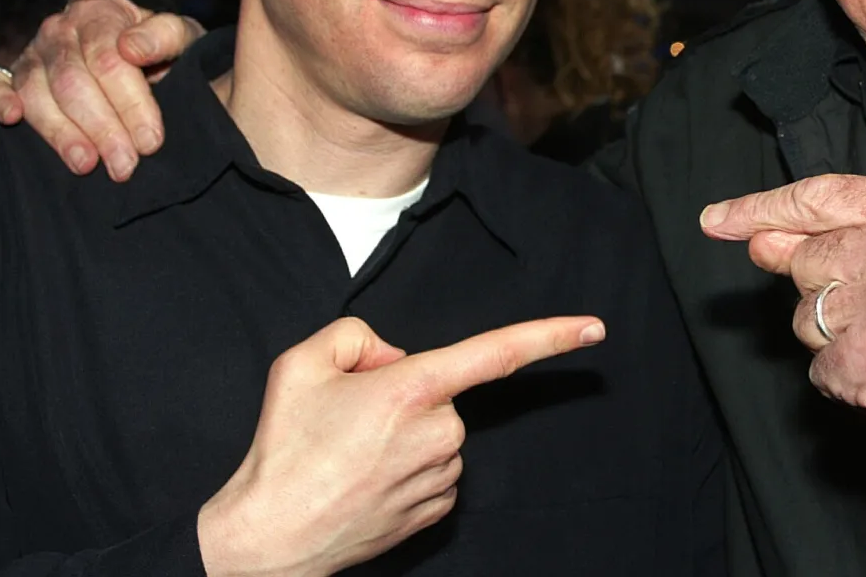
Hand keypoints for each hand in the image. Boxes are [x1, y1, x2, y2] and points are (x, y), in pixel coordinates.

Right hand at [0, 0, 203, 180]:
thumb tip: (133, 47)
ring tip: (86, 165)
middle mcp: (60, 28)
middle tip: (124, 166)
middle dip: (102, 128)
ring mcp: (31, 52)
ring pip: (36, 92)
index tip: (151, 140)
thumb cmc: (165, 55)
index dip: (131, 102)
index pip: (109, 58)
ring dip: (60, 132)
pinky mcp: (8, 76)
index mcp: (101, 12)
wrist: (146, 65)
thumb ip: (168, 36)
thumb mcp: (183, 40)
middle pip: (73, 81)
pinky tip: (10, 118)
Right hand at [199, 314, 606, 576]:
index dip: (551, 337)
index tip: (594, 329)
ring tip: (348, 453)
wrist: (271, 536)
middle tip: (348, 415)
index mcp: (414, 389)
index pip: (498, 353)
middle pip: (441, 393)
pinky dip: (405, 467)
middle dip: (405, 392)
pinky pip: (434, 471)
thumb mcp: (302, 362)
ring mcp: (441, 477)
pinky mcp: (436, 511)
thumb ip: (357, 335)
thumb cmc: (285, 450)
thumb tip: (393, 359)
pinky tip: (365, 478)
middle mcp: (439, 434)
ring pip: (438, 434)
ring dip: (403, 434)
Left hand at [700, 174, 865, 523]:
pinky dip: (842, 379)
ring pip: (804, 316)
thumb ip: (842, 240)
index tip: (715, 219)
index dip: (759, 208)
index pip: (819, 197)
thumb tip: (758, 238)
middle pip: (805, 261)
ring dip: (834, 339)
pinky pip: (816, 365)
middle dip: (827, 292)